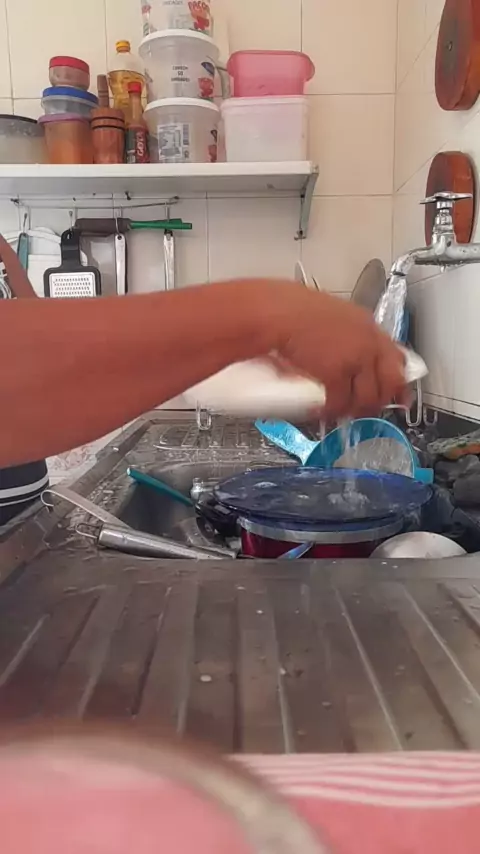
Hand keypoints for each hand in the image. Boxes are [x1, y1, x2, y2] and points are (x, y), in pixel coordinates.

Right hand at [250, 281, 407, 419]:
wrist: (276, 313)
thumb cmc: (291, 310)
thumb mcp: (329, 317)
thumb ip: (342, 335)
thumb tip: (338, 354)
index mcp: (366, 326)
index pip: (396, 357)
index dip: (397, 379)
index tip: (397, 392)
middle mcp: (367, 342)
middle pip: (391, 381)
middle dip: (382, 400)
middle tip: (369, 410)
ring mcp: (355, 359)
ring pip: (368, 398)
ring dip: (356, 410)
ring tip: (343, 413)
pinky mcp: (336, 375)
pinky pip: (340, 404)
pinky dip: (331, 412)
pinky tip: (323, 412)